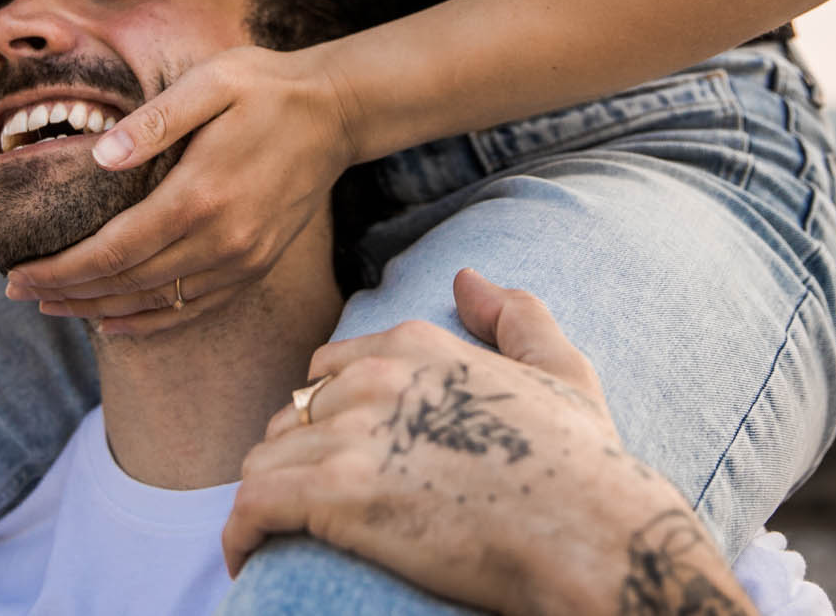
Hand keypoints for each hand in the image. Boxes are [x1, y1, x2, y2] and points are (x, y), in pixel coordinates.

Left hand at [3, 45, 356, 335]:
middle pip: (128, 283)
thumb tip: (101, 157)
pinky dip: (149, 320)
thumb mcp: (211, 82)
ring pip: (158, 303)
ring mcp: (242, 259)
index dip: (62, 269)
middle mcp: (222, 239)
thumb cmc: (266, 88)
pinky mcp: (255, 265)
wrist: (337, 113)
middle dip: (67, 292)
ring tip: (53, 307)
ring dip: (100, 310)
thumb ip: (156, 121)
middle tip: (19, 293)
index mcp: (200, 194)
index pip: (114, 250)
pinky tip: (116, 322)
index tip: (19, 274)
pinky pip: (193, 306)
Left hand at [223, 270, 759, 615]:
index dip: (326, 412)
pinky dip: (242, 535)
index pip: (329, 367)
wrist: (593, 535)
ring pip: (265, 458)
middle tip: (309, 503)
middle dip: (295, 455)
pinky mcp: (334, 496)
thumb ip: (516, 317)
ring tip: (281, 534)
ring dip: (269, 497)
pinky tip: (247, 558)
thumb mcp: (562, 372)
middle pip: (293, 413)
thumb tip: (468, 276)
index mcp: (418, 344)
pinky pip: (253, 507)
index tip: (333, 453)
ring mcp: (352, 435)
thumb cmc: (586, 466)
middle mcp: (376, 377)